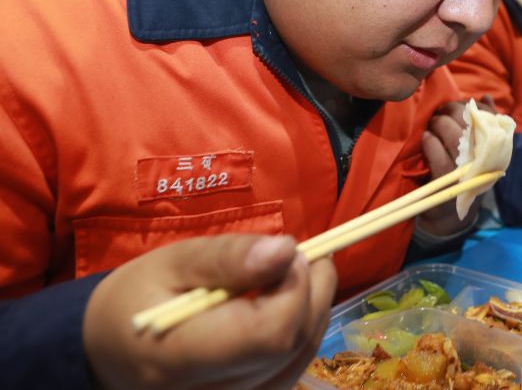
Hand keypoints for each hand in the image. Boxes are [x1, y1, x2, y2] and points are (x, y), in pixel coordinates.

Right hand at [83, 234, 336, 389]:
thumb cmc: (138, 297)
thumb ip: (229, 257)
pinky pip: (290, 372)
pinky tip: (291, 306)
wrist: (107, 350)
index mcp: (180, 358)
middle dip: (312, 293)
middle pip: (292, 346)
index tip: (292, 253)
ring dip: (313, 311)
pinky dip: (302, 334)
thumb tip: (286, 250)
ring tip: (302, 274)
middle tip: (307, 255)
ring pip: (300, 360)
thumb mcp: (173, 261)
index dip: (295, 290)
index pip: (270, 334)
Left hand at [418, 97, 494, 234]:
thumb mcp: (478, 151)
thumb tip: (485, 98)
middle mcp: (484, 160)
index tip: (459, 104)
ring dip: (439, 125)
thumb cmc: (465, 175)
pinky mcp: (448, 182)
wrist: (451, 215)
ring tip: (432, 124)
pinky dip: (430, 142)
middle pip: (469, 125)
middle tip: (440, 112)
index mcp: (495, 150)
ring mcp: (466, 171)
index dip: (472, 107)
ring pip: (453, 137)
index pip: (488, 119)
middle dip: (451, 112)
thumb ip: (484, 124)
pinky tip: (426, 138)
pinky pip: (437, 154)